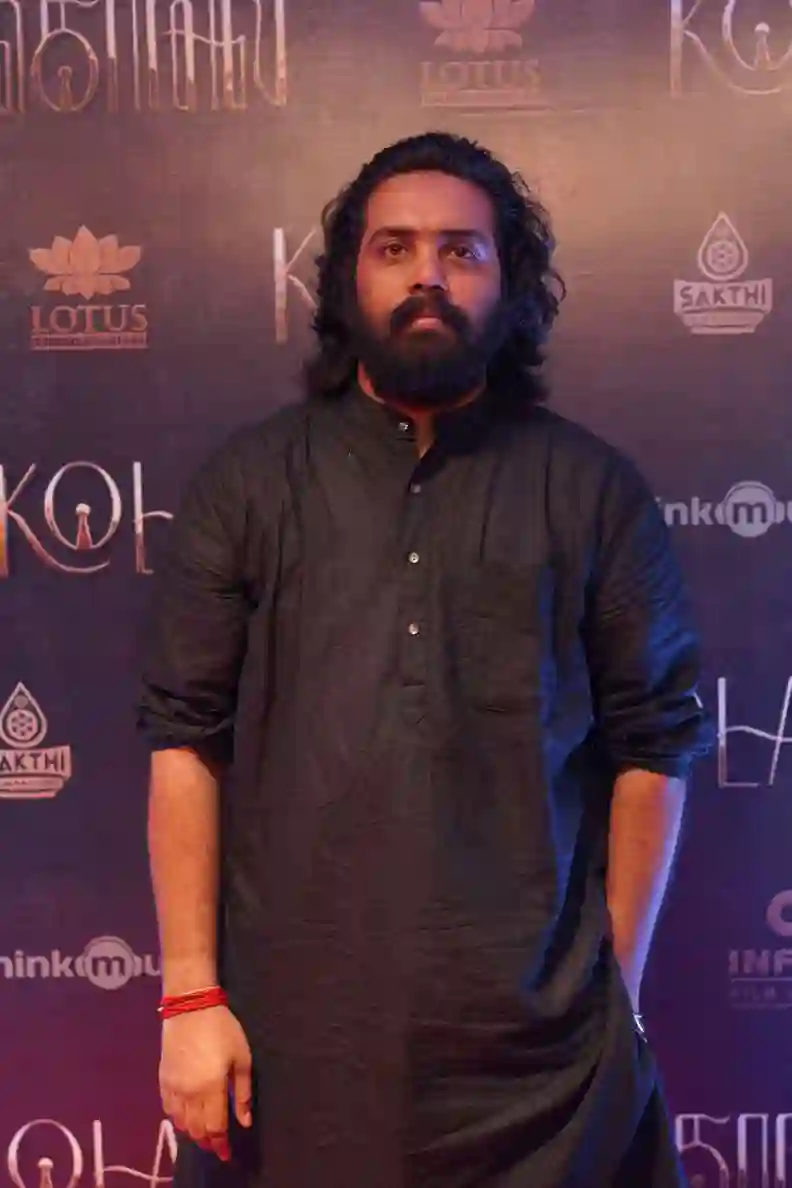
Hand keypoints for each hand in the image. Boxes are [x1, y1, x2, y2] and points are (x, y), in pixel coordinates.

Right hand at [159, 1006, 252, 1161]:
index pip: (214, 1128)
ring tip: (204, 1133)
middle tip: (217, 1145)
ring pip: (181, 1122)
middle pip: (196, 1130)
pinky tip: (185, 1117)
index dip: (221, 1145)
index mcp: (211, 1089)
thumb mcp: (241, 1058)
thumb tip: (245, 1121)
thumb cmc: (222, 1029)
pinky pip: (168, 1109)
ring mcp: (173, 1087)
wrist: (191, 1007)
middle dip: (208, 1141)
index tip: (227, 1154)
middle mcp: (189, 1094)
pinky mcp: (163, 1079)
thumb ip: (242, 1093)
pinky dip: (177, 1118)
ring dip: (193, 1132)